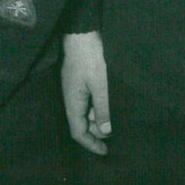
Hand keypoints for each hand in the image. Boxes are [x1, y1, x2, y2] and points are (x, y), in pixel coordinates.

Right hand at [61, 30, 111, 154]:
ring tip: (112, 119)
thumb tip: (106, 132)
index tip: (105, 151)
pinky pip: (85, 102)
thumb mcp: (100, 84)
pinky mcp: (77, 82)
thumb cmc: (90, 58)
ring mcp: (73, 90)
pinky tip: (106, 104)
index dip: (91, 144)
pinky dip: (95, 107)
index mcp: (73, 103)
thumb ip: (103, 109)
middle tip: (113, 133)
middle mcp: (70, 99)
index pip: (78, 132)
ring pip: (84, 112)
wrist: (80, 33)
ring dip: (97, 118)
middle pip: (81, 124)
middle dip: (96, 132)